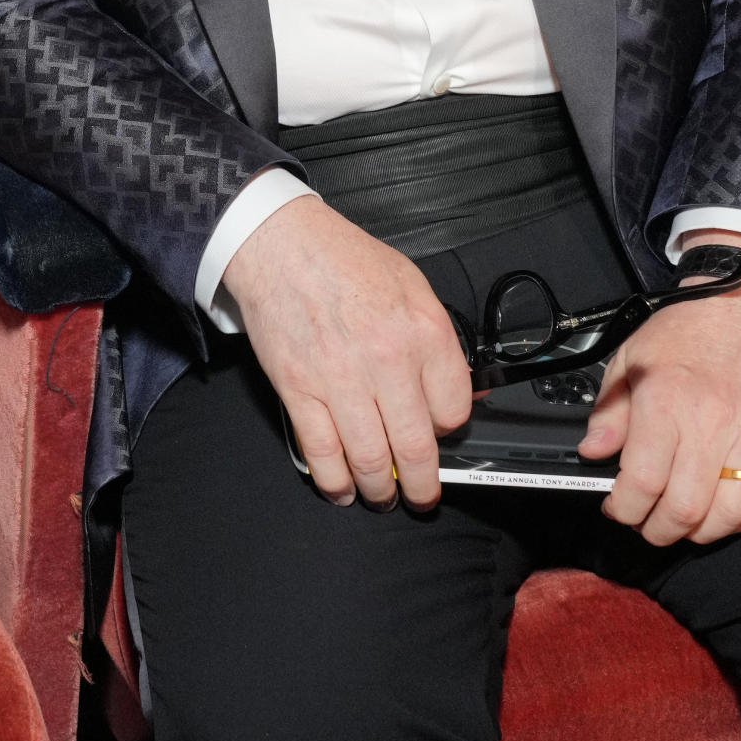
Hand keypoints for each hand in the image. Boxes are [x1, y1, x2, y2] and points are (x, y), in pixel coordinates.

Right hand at [222, 197, 472, 509]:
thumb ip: (437, 338)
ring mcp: (341, 379)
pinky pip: (322, 454)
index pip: (454, 408)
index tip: (441, 436)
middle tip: (423, 495)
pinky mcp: (299, 390)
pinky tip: (342, 489)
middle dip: (423, 485)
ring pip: (370, 460)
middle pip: (415, 447)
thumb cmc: (344, 260)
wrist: (283, 245)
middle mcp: (387, 359)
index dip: (450, 431)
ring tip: (383, 495)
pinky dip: (334, 483)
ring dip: (380, 490)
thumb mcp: (412, 285)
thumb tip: (458, 387)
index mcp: (422, 331)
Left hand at [578, 278, 740, 546]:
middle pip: (684, 509)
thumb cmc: (686, 328)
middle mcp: (711, 424)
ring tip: (682, 521)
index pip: (643, 482)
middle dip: (658, 530)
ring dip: (699, 532)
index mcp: (667, 402)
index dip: (624, 508)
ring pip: (728, 515)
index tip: (617, 507)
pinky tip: (719, 511)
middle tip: (646, 522)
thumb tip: (593, 453)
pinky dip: (739, 519)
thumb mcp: (631, 358)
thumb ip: (609, 411)